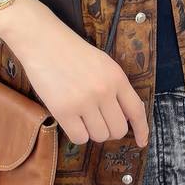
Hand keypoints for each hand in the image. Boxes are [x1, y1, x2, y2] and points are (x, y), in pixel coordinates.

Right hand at [0, 0, 149, 147]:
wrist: (43, 42)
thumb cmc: (72, 53)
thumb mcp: (104, 64)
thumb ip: (116, 88)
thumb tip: (125, 118)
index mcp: (117, 78)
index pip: (136, 111)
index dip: (141, 130)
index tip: (141, 142)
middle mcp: (103, 91)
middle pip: (118, 129)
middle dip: (110, 130)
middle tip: (98, 121)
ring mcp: (83, 102)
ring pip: (99, 136)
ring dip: (92, 132)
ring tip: (82, 117)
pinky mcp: (63, 111)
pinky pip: (80, 138)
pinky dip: (78, 134)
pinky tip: (72, 121)